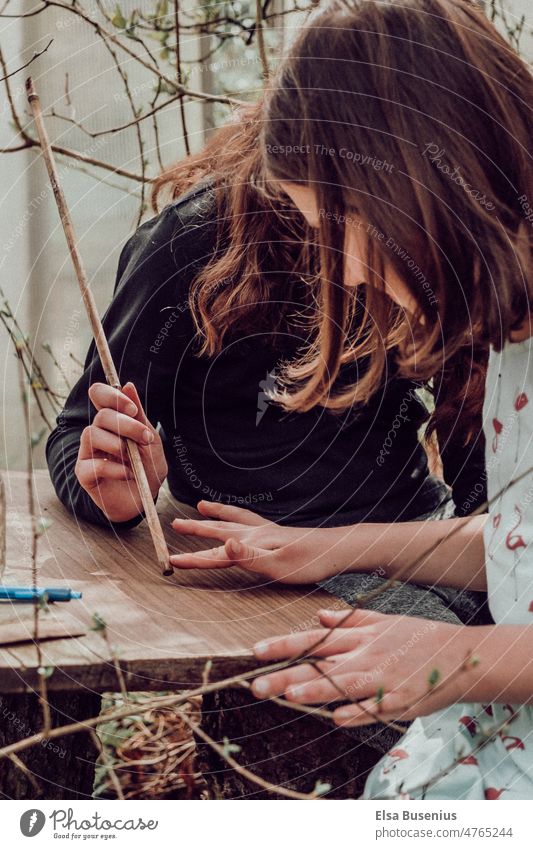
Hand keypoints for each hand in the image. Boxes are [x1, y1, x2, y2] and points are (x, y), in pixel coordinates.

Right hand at [75, 382, 167, 522]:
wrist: (144, 498)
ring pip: (91, 434)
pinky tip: (128, 473)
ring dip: (117, 444)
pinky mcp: (84, 473)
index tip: (132, 409)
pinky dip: (114, 468)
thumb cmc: (147, 467)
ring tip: (132, 458)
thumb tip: (128, 385)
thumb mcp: (149, 440)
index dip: (111, 396)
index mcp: (111, 420)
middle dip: (127, 425)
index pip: (98, 394)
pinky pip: (92, 464)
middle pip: (100, 416)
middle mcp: (96, 432)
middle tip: (144, 439)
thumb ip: (139, 415)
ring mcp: (87, 452)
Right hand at [170, 502, 337, 582]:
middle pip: (220, 529)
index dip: (193, 558)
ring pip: (234, 519)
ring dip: (216, 514)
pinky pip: (249, 519)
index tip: (170, 559)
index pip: (216, 554)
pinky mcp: (279, 533)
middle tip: (175, 523)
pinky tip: (240, 519)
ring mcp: (268, 531)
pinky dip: (237, 515)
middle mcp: (257, 533)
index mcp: (252, 542)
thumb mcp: (278, 564)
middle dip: (197, 527)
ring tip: (202, 506)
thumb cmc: (310, 562)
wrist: (339, 550)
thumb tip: (224, 544)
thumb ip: (248, 556)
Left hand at [251, 608, 477, 725]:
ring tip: (289, 696)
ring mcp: (383, 679)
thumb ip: (349, 620)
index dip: (284, 645)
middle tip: (256, 685)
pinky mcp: (401, 700)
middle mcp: (366, 656)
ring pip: (344, 685)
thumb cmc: (420, 637)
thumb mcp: (383, 620)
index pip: (314, 640)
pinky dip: (359, 713)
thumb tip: (319, 615)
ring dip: (317, 691)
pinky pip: (376, 708)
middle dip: (287, 675)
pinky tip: (338, 719)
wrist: (462, 654)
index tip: (256, 651)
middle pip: (320, 667)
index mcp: (359, 637)